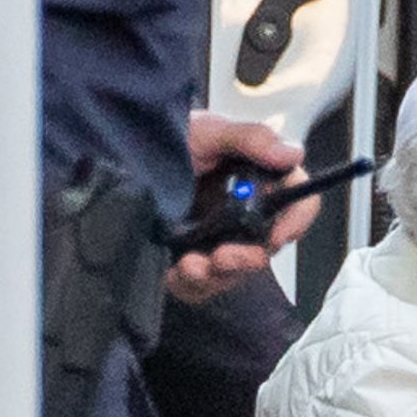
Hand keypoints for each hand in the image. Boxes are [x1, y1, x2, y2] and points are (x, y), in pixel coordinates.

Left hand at [165, 112, 318, 304]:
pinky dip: (189, 283)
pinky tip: (175, 269)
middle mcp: (245, 215)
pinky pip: (202, 286)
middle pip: (266, 248)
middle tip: (225, 256)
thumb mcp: (207, 130)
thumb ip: (250, 138)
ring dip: (216, 274)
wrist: (118, 159)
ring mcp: (220, 241)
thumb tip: (291, 153)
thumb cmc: (167, 140)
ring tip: (191, 264)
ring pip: (235, 273)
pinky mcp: (194, 260)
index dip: (297, 221)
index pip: (298, 203)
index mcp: (259, 181)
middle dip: (247, 258)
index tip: (280, 233)